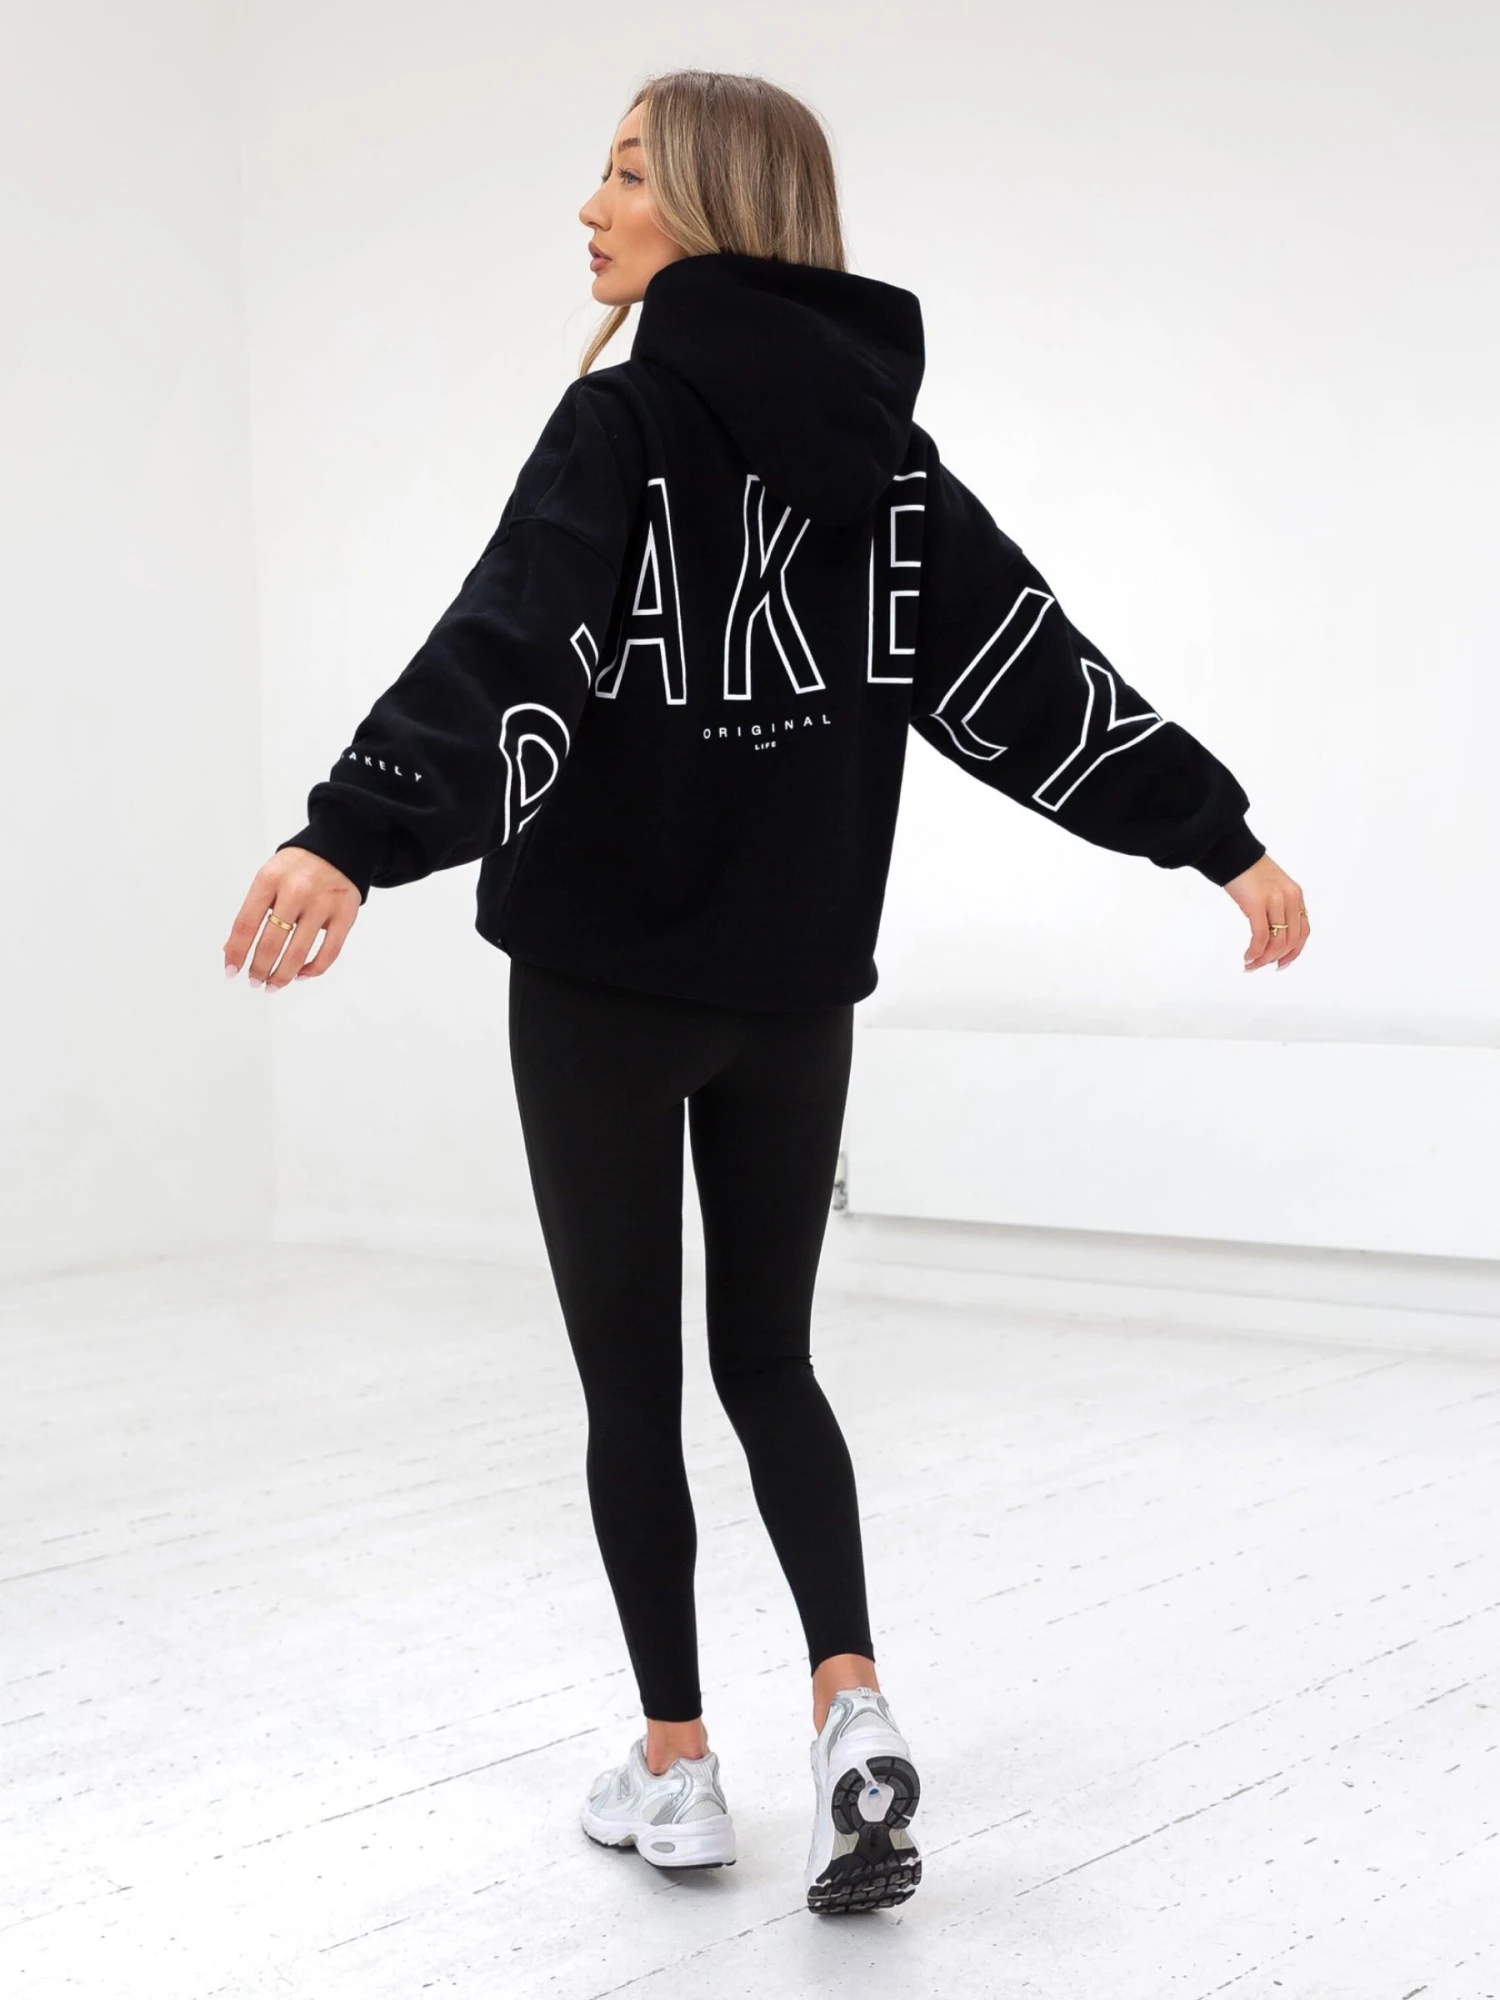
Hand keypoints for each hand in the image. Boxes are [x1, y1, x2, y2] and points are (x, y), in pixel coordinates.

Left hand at [223, 848, 361, 987]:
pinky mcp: (346, 914)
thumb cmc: (298, 868)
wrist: (339, 847)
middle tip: (255, 981)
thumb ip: (252, 911)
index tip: (231, 970)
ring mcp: (323, 903)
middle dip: (259, 969)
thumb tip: (232, 949)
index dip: (236, 952)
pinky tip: (302, 974)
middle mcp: (296, 890)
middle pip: (271, 943)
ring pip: (298, 953)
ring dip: (283, 976)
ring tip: (274, 985)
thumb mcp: (269, 878)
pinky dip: (313, 970)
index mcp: (269, 879)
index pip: (246, 924)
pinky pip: (328, 952)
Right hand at [1223, 852, 1309, 971]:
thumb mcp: (1270, 888)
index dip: (1294, 952)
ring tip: (1250, 964)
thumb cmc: (1246, 871)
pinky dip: (1255, 951)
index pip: (1303, 932)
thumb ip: (1276, 907)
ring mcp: (1275, 901)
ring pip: (1276, 942)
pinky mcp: (1257, 903)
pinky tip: (1247, 956)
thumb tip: (1270, 934)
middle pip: (1290, 940)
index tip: (1281, 964)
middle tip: (1258, 966)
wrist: (1231, 852)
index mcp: (1296, 895)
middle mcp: (1290, 898)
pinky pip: (1261, 936)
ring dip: (1263, 958)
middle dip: (1274, 959)